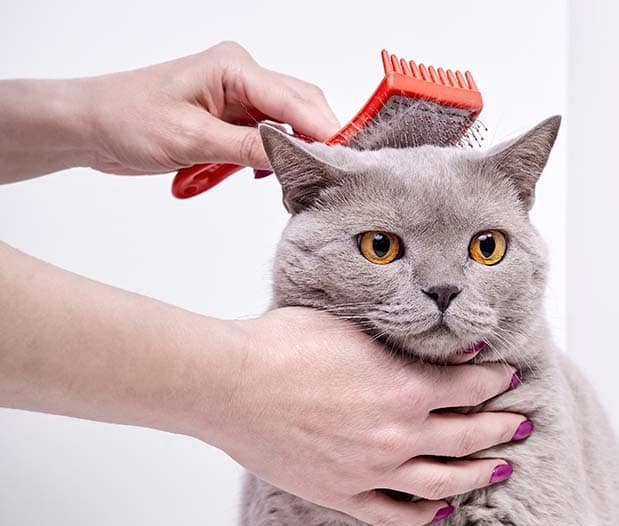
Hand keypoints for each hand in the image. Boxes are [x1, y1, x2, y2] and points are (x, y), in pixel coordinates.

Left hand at [83, 41, 339, 174]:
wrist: (92, 125)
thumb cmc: (127, 120)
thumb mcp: (190, 139)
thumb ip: (247, 148)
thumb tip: (295, 158)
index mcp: (233, 67)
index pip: (295, 99)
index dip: (324, 131)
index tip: (346, 161)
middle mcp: (242, 77)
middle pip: (300, 108)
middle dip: (315, 143)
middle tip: (330, 178)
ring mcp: (238, 97)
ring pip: (287, 126)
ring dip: (290, 155)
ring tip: (298, 184)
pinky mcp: (231, 119)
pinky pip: (267, 139)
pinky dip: (269, 161)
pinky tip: (269, 179)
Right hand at [205, 307, 530, 525]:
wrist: (231, 384)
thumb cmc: (283, 346)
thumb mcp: (353, 328)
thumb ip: (405, 344)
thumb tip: (449, 350)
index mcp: (405, 388)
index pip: (470, 387)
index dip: (496, 382)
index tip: (509, 381)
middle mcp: (398, 435)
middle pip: (468, 436)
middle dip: (502, 429)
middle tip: (521, 425)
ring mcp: (371, 471)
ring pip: (443, 482)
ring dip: (477, 474)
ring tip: (499, 469)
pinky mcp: (341, 494)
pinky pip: (395, 513)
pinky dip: (424, 513)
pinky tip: (440, 510)